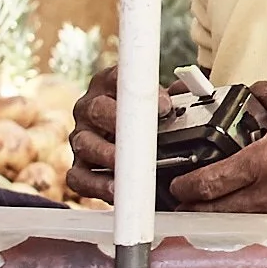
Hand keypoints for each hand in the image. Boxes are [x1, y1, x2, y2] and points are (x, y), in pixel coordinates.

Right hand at [65, 65, 172, 198]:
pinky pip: (79, 177)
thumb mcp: (163, 100)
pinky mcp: (78, 166)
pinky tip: (116, 190)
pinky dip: (97, 185)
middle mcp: (89, 108)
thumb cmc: (146, 117)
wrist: (130, 140)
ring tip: (130, 169)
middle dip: (122, 124)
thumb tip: (188, 90)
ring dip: (109, 158)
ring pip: (86, 144)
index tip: (164, 109)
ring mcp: (81, 137)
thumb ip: (177, 94)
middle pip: (98, 109)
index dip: (141, 93)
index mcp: (108, 84)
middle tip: (144, 138)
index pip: (118, 78)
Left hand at [168, 77, 266, 250]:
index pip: (211, 182)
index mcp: (264, 162)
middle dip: (194, 213)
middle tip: (182, 209)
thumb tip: (246, 94)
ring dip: (220, 226)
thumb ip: (264, 93)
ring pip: (240, 231)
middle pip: (218, 214)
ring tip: (207, 221)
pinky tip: (246, 231)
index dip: (187, 188)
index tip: (177, 188)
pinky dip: (255, 236)